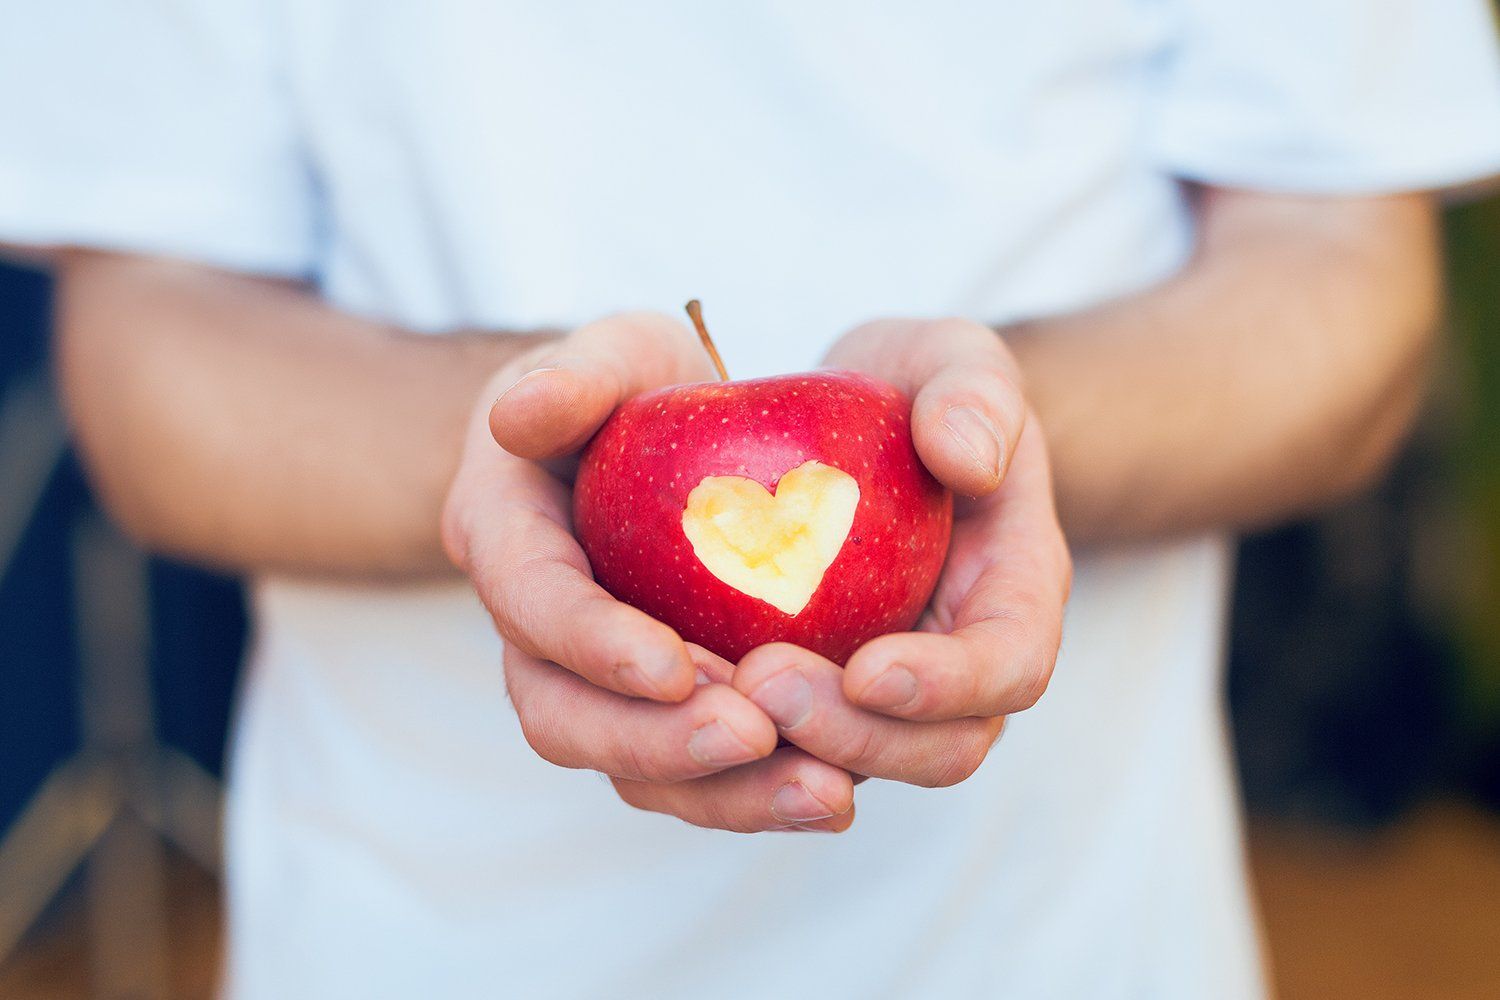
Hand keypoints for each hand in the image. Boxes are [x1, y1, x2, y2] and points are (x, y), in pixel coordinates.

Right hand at [443, 313, 856, 831]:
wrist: (649, 433)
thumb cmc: (633, 381)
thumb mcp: (611, 350)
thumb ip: (571, 375)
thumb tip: (518, 414)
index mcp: (503, 535)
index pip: (528, 601)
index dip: (592, 643)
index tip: (678, 666)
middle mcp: (532, 627)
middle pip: (563, 716)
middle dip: (654, 742)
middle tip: (755, 734)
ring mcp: (590, 679)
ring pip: (628, 767)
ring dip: (719, 791)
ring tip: (823, 790)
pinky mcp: (654, 710)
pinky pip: (691, 773)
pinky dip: (756, 791)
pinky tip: (836, 788)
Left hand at [732, 318, 1070, 786]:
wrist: (866, 427)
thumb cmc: (916, 391)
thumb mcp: (954, 361)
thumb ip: (975, 395)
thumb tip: (968, 460)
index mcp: (1014, 596)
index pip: (1010, 667)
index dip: (949, 687)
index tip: (870, 669)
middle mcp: (959, 670)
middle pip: (934, 750)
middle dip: (852, 736)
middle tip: (760, 682)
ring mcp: (882, 700)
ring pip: (846, 771)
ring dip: (776, 759)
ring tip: (700, 696)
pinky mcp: (806, 704)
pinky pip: (770, 753)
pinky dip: (717, 741)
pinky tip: (657, 696)